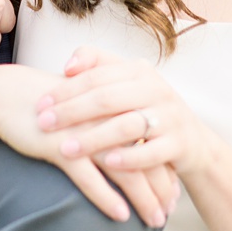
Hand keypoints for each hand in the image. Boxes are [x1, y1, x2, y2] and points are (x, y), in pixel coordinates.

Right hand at [0, 64, 178, 225]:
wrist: (5, 94)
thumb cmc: (45, 103)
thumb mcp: (81, 105)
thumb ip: (106, 118)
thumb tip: (128, 142)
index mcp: (113, 108)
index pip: (151, 143)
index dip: (165, 169)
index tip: (172, 192)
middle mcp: (105, 121)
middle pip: (146, 159)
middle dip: (162, 189)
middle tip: (169, 211)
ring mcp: (84, 135)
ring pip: (125, 172)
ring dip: (144, 199)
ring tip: (155, 221)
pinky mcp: (60, 147)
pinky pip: (90, 178)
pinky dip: (107, 198)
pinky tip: (121, 215)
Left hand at [34, 46, 204, 219]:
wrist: (192, 140)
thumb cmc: (144, 107)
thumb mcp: (126, 82)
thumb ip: (97, 65)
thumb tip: (68, 66)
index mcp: (139, 71)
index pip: (95, 76)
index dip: (65, 89)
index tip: (39, 103)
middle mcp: (157, 90)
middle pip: (107, 99)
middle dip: (72, 112)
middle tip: (43, 124)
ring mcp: (170, 117)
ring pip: (127, 126)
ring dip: (93, 139)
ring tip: (65, 149)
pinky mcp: (180, 144)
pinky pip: (152, 152)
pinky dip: (129, 158)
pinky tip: (107, 165)